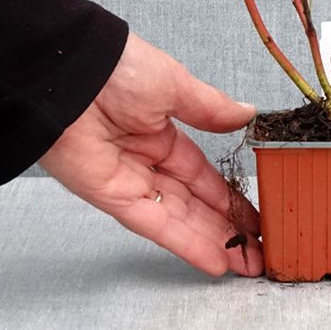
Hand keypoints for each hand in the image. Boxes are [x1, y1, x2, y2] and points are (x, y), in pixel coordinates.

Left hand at [39, 31, 262, 276]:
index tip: (253, 213)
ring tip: (246, 263)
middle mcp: (147, 160)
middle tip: (258, 249)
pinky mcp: (111, 196)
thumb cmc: (120, 68)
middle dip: (226, 227)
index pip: (202, 174)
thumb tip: (246, 114)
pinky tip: (213, 258)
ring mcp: (129, 181)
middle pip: (193, 202)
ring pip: (179, 218)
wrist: (72, 74)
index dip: (228, 195)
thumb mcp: (176, 84)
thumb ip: (211, 108)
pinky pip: (154, 224)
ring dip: (212, 241)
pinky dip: (184, 242)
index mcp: (162, 131)